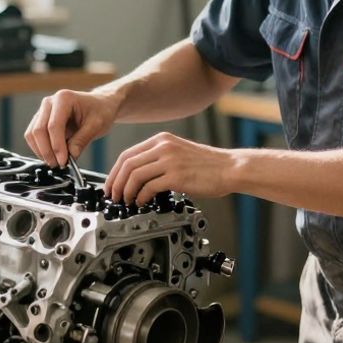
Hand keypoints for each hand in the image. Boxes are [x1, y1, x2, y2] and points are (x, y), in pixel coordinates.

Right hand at [25, 89, 118, 166]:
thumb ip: (82, 140)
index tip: (63, 161)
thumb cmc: (100, 111)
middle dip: (47, 151)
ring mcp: (43, 111)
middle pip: (39, 130)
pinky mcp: (41, 120)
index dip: (57, 146)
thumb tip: (70, 156)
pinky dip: (40, 148)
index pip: (54, 125)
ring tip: (56, 162)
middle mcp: (50, 102)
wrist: (99, 105)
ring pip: (32, 134)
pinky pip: (33, 136)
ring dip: (41, 151)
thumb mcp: (97, 125)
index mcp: (64, 99)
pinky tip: (52, 156)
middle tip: (58, 164)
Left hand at [105, 132, 236, 206]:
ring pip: (135, 175)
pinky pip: (149, 187)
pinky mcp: (176, 176)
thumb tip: (138, 176)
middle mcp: (163, 147)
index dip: (115, 172)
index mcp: (162, 140)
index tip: (111, 185)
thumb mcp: (179, 152)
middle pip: (127, 164)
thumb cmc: (208, 165)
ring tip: (126, 202)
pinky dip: (141, 197)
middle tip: (114, 196)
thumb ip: (159, 158)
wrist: (230, 168)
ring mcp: (169, 160)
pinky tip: (142, 202)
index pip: (127, 154)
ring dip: (126, 192)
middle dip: (116, 183)